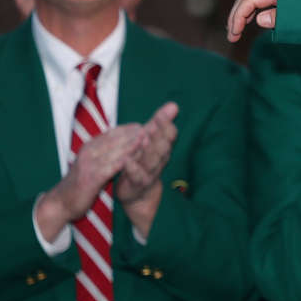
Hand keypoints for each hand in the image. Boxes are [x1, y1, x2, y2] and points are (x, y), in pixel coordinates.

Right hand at [33, 124, 147, 239]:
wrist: (61, 202)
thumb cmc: (81, 182)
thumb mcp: (92, 163)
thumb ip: (105, 152)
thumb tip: (121, 142)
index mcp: (90, 147)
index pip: (112, 133)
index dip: (129, 129)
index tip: (146, 125)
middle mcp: (89, 152)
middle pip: (115, 139)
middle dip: (134, 132)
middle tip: (152, 126)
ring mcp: (89, 164)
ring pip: (114, 151)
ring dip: (131, 144)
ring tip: (148, 137)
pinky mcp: (91, 177)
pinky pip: (110, 168)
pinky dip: (123, 162)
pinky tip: (134, 159)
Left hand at [116, 102, 180, 233]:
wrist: (138, 195)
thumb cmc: (143, 163)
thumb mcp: (152, 142)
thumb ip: (160, 125)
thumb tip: (173, 104)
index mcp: (162, 148)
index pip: (168, 133)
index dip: (167, 122)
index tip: (169, 109)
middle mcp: (160, 160)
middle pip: (163, 145)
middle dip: (161, 134)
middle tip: (158, 122)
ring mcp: (150, 172)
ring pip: (153, 160)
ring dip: (149, 149)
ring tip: (145, 137)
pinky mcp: (138, 183)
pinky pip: (137, 176)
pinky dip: (133, 168)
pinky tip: (127, 160)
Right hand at [227, 0, 278, 40]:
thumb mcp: (299, 15)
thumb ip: (279, 17)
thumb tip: (259, 20)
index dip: (239, 16)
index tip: (234, 32)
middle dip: (236, 15)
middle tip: (231, 35)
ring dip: (241, 11)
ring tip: (235, 29)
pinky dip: (251, 8)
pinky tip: (248, 18)